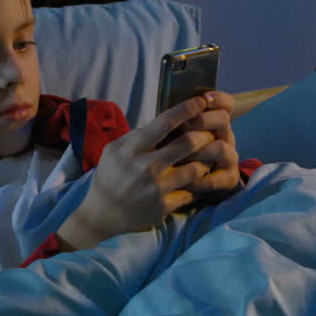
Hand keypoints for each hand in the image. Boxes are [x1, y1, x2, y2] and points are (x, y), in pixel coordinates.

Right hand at [56, 96, 218, 250]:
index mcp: (132, 150)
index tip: (201, 101)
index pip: (164, 123)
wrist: (104, 214)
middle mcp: (146, 168)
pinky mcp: (164, 206)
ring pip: (196, 168)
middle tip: (211, 130)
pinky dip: (199, 184)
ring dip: (206, 159)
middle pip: (188, 143)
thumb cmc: (110, 177)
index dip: (186, 109)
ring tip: (209, 155)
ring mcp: (157, 189)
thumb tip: (159, 123)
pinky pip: (192, 191)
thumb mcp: (113, 151)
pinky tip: (201, 179)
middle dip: (204, 134)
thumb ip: (135, 136)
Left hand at [172, 91, 239, 196]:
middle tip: (184, 127)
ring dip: (199, 152)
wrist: (187, 184)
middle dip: (202, 121)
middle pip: (223, 119)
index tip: (203, 98)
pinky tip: (185, 183)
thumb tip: (162, 110)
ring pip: (220, 148)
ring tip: (181, 158)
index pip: (226, 103)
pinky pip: (215, 178)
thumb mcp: (173, 136)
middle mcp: (225, 136)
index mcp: (215, 122)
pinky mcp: (229, 178)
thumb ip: (173, 124)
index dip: (218, 99)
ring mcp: (230, 157)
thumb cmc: (175, 155)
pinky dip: (199, 180)